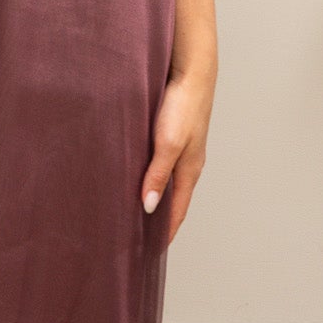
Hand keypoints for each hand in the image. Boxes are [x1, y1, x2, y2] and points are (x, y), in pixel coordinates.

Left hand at [141, 66, 214, 241]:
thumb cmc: (182, 106)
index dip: (165, 232)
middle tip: (138, 237)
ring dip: (152, 198)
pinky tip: (134, 176)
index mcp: (189, 170)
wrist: (190, 71)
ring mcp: (180, 149)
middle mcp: (186, 163)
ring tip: (132, 212)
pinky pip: (159, 164)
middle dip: (158, 220)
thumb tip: (148, 207)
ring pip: (165, 182)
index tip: (151, 251)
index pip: (177, 211)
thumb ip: (158, 175)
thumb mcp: (168, 144)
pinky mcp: (171, 135)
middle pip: (172, 200)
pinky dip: (149, 177)